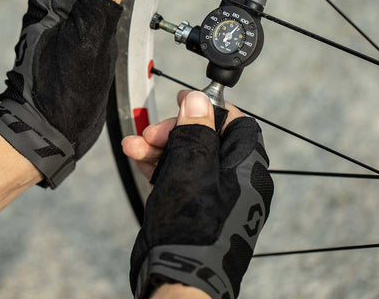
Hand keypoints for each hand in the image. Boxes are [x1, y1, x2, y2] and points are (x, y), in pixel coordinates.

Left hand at [0, 0, 122, 188]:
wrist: (45, 134)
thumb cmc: (61, 97)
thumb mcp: (86, 49)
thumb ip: (97, 5)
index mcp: (53, 4)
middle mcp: (54, 10)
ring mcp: (61, 27)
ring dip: (113, 2)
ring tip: (129, 21)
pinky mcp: (69, 44)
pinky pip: (91, 20)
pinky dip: (109, 23)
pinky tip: (119, 38)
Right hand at [126, 91, 273, 298]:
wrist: (177, 279)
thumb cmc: (193, 230)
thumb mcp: (191, 170)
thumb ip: (196, 131)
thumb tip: (199, 99)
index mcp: (245, 169)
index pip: (236, 123)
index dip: (208, 108)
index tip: (184, 100)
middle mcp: (231, 180)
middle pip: (205, 138)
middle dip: (174, 131)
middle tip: (152, 133)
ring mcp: (210, 194)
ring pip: (186, 156)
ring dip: (158, 146)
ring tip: (133, 145)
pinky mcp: (190, 206)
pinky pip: (176, 175)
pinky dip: (156, 164)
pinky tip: (137, 156)